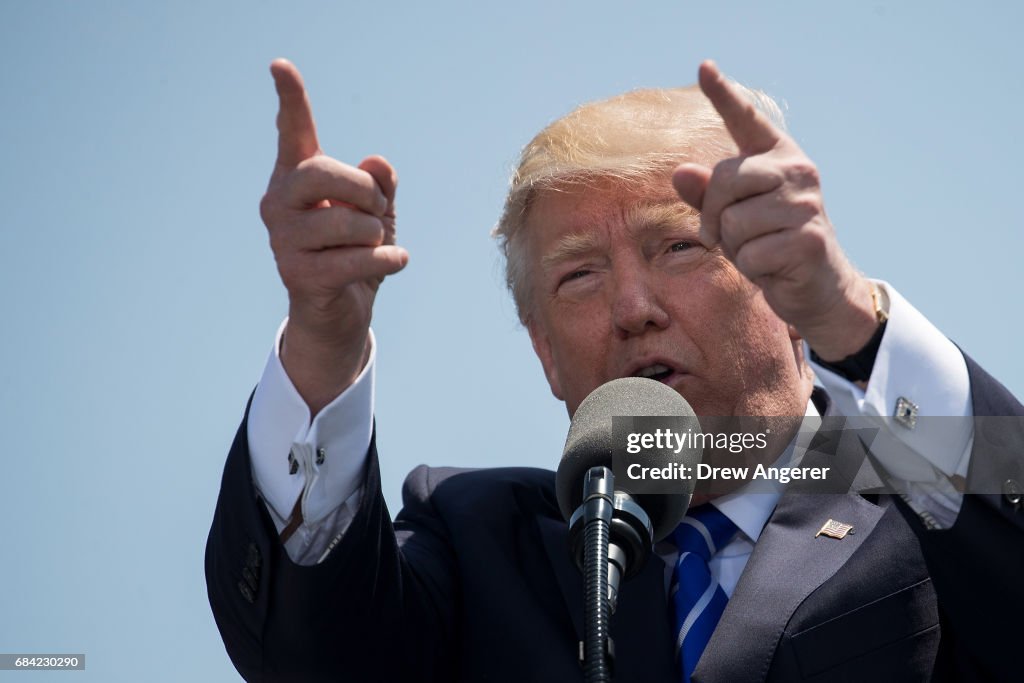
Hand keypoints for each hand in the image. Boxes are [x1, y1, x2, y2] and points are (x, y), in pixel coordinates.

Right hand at [260, 59, 407, 412]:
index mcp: (297, 179)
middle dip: (363, 190)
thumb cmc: (357, 253)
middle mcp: (279, 203)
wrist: (342, 315)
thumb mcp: (376, 213)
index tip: (280, 66)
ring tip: (378, 244)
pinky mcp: (297, 275)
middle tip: (379, 209)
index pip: (293, 132)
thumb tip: (378, 163)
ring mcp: (283, 239)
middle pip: (321, 172)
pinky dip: (387, 259)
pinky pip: (355, 259)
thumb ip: (380, 183)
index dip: (290, 99)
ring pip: (345, 220)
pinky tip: (395, 261)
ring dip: (376, 234)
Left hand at [672, 61, 876, 361]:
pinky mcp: (808, 239)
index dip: (723, 94)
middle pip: (725, 179)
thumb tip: (680, 173)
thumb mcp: (732, 218)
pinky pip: (751, 254)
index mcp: (776, 156)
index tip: (703, 67)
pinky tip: (774, 268)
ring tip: (760, 251)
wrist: (817, 287)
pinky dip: (753, 269)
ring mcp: (806, 203)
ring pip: (733, 222)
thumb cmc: (769, 245)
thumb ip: (707, 195)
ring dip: (736, 248)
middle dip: (714, 215)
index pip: (745, 120)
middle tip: (727, 237)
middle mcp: (797, 170)